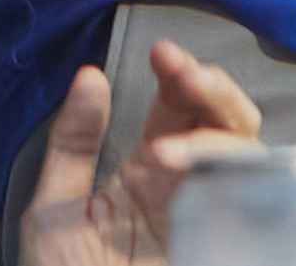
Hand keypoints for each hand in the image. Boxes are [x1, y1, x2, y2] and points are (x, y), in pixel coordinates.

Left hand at [18, 42, 265, 265]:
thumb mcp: (52, 211)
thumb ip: (73, 145)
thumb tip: (90, 73)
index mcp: (145, 170)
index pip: (179, 106)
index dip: (180, 72)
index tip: (161, 52)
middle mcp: (185, 186)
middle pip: (226, 120)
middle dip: (212, 88)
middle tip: (183, 72)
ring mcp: (205, 215)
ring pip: (243, 154)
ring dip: (216, 133)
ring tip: (168, 147)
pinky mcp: (219, 243)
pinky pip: (244, 200)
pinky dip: (225, 175)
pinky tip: (187, 169)